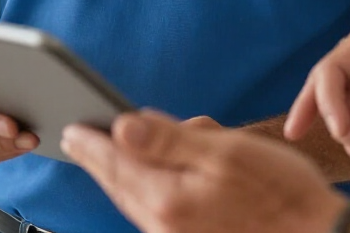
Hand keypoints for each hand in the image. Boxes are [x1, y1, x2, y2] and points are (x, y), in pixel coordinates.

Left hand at [62, 110, 345, 232]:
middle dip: (105, 157)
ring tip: (126, 144)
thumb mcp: (225, 150)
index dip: (92, 143)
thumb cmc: (278, 190)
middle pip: (121, 184)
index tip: (71, 128)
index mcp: (166, 199)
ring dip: (132, 170)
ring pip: (139, 196)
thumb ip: (169, 140)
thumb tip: (121, 126)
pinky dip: (151, 186)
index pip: (115, 164)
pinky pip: (158, 208)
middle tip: (82, 136)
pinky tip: (162, 172)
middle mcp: (163, 226)